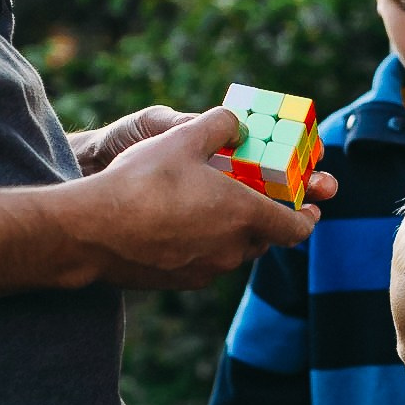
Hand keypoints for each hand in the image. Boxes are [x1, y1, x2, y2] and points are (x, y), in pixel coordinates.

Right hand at [63, 109, 338, 289]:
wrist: (93, 231)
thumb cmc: (141, 182)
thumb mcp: (182, 139)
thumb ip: (218, 125)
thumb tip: (234, 122)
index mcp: (244, 214)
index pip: (296, 228)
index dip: (307, 217)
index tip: (311, 207)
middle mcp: (232, 248)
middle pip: (265, 238)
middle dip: (266, 218)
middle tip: (255, 197)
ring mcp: (206, 270)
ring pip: (234, 251)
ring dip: (233, 232)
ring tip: (212, 207)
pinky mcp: (180, 282)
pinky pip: (206, 262)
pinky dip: (205, 245)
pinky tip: (179, 224)